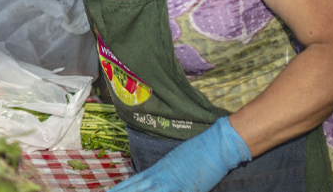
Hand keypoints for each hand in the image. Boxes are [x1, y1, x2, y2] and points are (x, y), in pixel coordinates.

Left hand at [112, 117, 249, 191]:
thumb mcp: (174, 165)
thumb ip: (162, 176)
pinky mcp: (184, 189)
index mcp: (154, 172)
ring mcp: (168, 183)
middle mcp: (157, 178)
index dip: (117, 191)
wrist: (215, 144)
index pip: (130, 185)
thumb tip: (153, 183)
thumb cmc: (198, 153)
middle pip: (131, 190)